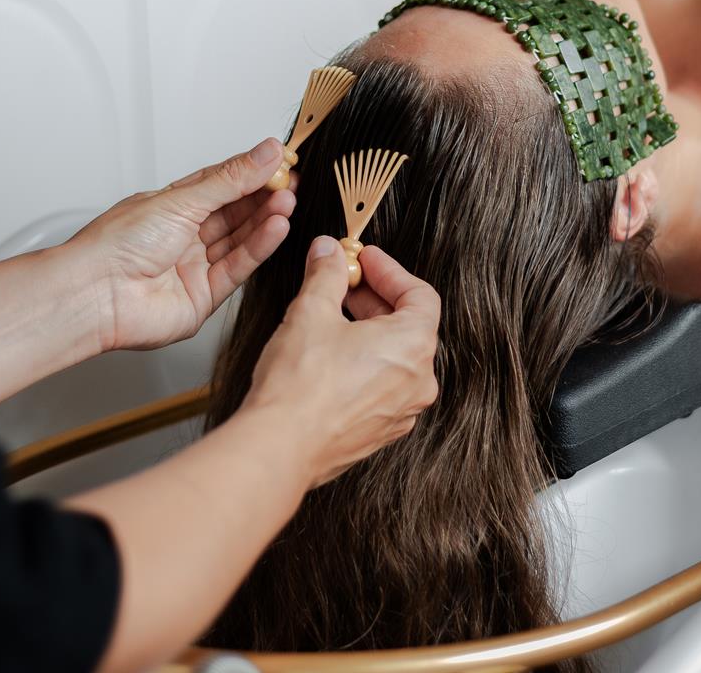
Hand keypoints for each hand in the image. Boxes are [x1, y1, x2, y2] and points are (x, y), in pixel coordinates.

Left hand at [66, 138, 295, 352]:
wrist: (96, 293)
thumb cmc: (117, 245)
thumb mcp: (181, 199)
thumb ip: (230, 180)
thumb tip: (265, 153)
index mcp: (170, 207)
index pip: (220, 184)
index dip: (251, 172)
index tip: (280, 160)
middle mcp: (183, 236)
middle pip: (234, 212)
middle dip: (264, 196)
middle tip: (291, 180)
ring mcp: (194, 266)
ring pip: (239, 239)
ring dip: (265, 219)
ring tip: (288, 201)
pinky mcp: (204, 296)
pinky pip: (238, 267)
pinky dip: (259, 246)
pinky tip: (276, 227)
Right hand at [243, 238, 440, 485]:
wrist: (280, 447)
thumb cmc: (300, 386)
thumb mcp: (311, 311)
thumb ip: (326, 274)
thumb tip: (328, 252)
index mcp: (414, 347)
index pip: (420, 294)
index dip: (390, 271)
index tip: (364, 260)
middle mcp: (418, 382)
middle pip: (409, 325)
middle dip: (375, 298)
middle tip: (344, 283)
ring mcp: (401, 411)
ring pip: (395, 358)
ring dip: (368, 331)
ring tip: (331, 317)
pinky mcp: (380, 431)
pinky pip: (382, 386)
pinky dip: (364, 364)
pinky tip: (329, 356)